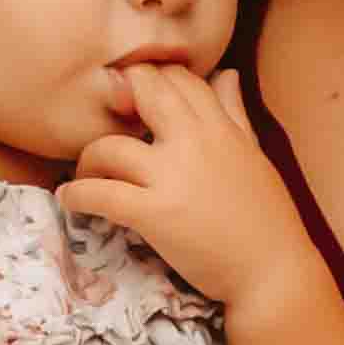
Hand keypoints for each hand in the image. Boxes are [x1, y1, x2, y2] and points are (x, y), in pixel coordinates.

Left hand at [60, 60, 324, 319]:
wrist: (272, 272)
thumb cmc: (266, 218)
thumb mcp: (254, 154)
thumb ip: (234, 112)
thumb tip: (227, 73)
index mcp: (220, 128)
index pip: (179, 77)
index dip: (152, 78)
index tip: (135, 97)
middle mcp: (194, 143)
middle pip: (143, 90)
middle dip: (116, 96)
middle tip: (101, 122)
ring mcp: (172, 178)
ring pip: (109, 146)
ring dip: (87, 159)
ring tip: (86, 173)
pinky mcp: (154, 215)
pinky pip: (101, 195)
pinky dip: (77, 195)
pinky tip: (71, 200)